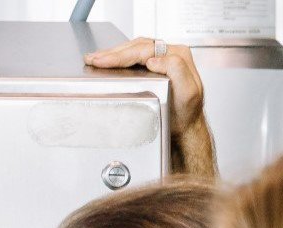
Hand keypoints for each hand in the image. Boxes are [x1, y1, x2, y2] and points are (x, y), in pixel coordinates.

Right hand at [86, 37, 215, 177]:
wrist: (185, 125)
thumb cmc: (185, 113)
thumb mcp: (188, 92)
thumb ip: (176, 69)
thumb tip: (154, 59)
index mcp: (178, 55)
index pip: (144, 49)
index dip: (122, 54)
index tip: (104, 61)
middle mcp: (171, 53)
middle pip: (137, 46)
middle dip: (113, 52)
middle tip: (94, 58)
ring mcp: (162, 58)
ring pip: (134, 48)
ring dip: (113, 53)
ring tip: (96, 58)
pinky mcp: (155, 65)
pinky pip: (134, 55)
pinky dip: (119, 57)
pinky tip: (108, 61)